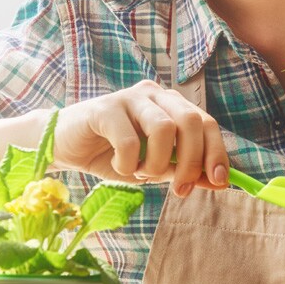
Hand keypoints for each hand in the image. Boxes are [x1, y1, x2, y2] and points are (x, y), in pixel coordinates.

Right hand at [53, 79, 228, 196]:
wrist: (65, 147)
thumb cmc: (112, 155)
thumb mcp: (154, 167)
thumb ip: (184, 171)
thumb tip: (219, 183)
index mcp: (171, 105)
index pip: (206, 123)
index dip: (216, 153)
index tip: (219, 182)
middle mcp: (155, 94)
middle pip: (191, 122)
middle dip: (191, 163)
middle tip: (179, 189)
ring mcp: (130, 97)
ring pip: (164, 128)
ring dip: (157, 163)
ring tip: (140, 173)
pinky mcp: (105, 108)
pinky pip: (129, 140)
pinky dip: (128, 163)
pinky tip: (119, 167)